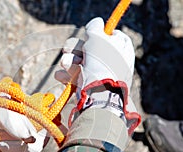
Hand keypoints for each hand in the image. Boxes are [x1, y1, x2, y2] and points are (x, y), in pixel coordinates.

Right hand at [55, 17, 139, 133]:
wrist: (99, 97)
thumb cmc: (101, 65)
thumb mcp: (98, 40)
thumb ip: (95, 28)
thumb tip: (96, 23)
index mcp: (122, 50)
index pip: (114, 36)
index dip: (101, 33)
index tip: (93, 34)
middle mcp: (112, 61)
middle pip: (90, 47)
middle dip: (76, 48)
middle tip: (68, 50)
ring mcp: (99, 74)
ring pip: (80, 61)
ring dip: (69, 61)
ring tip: (66, 64)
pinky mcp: (88, 85)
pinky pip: (76, 75)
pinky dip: (67, 75)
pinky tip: (61, 76)